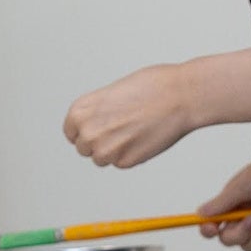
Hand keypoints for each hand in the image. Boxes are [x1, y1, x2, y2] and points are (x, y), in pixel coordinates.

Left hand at [62, 61, 205, 168]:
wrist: (180, 96)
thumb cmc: (152, 87)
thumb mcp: (112, 92)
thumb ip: (97, 112)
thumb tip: (94, 128)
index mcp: (80, 111)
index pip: (71, 131)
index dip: (85, 130)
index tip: (97, 127)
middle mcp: (88, 132)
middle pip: (84, 148)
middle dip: (99, 141)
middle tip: (121, 128)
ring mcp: (105, 150)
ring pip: (101, 158)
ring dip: (114, 150)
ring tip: (134, 130)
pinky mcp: (125, 162)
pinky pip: (121, 163)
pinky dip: (131, 154)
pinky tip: (145, 137)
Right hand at [195, 162, 250, 250]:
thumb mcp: (241, 185)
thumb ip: (221, 202)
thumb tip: (200, 213)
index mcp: (232, 205)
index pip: (213, 223)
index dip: (208, 229)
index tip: (210, 228)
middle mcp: (244, 217)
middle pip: (228, 239)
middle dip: (236, 232)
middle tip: (249, 220)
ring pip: (246, 245)